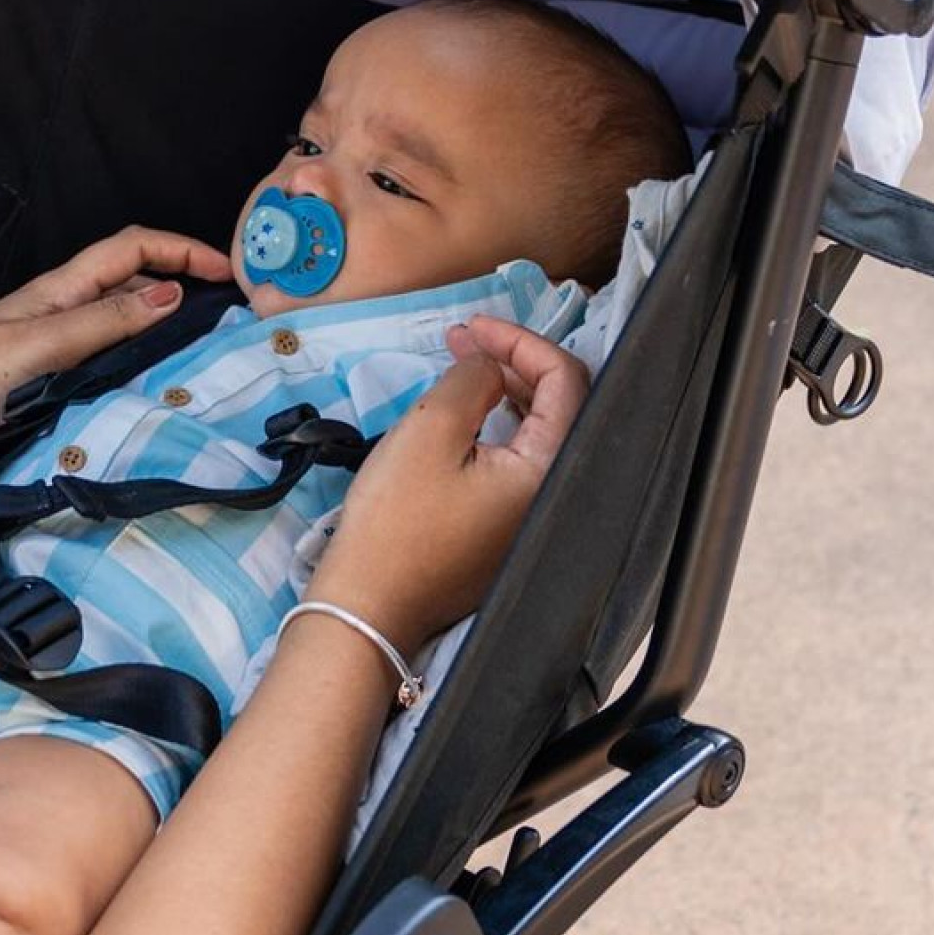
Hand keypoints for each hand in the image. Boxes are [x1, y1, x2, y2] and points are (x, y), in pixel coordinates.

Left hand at [0, 226, 233, 441]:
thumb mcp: (38, 347)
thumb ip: (102, 324)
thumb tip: (171, 296)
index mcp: (60, 290)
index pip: (134, 248)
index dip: (183, 249)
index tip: (229, 271)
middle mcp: (61, 309)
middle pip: (135, 279)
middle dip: (184, 281)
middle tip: (228, 313)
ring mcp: (54, 341)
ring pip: (123, 318)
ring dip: (165, 322)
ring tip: (203, 347)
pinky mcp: (47, 376)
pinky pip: (106, 354)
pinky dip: (139, 357)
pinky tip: (152, 381)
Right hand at [307, 315, 588, 649]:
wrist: (368, 607)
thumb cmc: (397, 521)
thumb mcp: (430, 428)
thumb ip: (472, 380)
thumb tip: (490, 366)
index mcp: (549, 469)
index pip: (565, 380)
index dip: (520, 341)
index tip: (472, 327)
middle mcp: (555, 495)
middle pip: (558, 407)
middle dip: (511, 362)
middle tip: (462, 340)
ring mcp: (533, 520)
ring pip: (537, 435)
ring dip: (502, 393)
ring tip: (459, 368)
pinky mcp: (506, 535)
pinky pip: (517, 465)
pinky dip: (495, 428)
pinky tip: (463, 417)